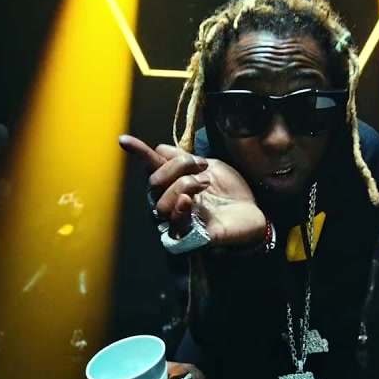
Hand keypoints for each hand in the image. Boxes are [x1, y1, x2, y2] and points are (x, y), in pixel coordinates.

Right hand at [119, 135, 267, 247]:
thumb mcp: (209, 166)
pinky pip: (175, 226)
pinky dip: (178, 209)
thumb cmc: (231, 192)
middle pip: (154, 182)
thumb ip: (183, 159)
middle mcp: (172, 203)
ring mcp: (180, 221)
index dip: (139, 153)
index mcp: (174, 185)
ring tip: (206, 183)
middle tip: (203, 166)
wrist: (254, 212)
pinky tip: (188, 199)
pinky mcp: (193, 238)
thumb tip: (159, 148)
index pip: (152, 169)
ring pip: (161, 202)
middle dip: (178, 166)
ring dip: (184, 185)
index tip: (124, 140)